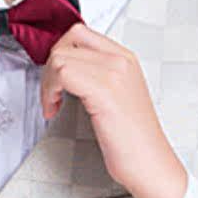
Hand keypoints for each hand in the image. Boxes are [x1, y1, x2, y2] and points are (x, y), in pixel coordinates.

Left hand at [38, 23, 188, 197]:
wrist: (150, 164)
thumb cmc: (134, 140)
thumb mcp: (117, 96)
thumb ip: (96, 76)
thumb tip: (65, 69)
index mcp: (125, 58)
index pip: (79, 33)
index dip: (59, 54)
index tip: (57, 79)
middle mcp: (121, 60)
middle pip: (67, 42)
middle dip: (50, 67)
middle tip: (51, 92)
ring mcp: (114, 73)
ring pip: (60, 57)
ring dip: (47, 82)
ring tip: (53, 104)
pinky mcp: (104, 91)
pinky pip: (62, 73)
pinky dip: (49, 92)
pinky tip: (54, 109)